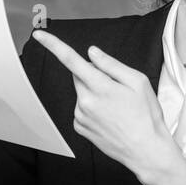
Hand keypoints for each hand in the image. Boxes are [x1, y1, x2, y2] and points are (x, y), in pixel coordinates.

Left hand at [32, 30, 185, 184]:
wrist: (145, 149)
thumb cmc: (146, 116)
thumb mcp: (138, 82)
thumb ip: (111, 64)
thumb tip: (92, 53)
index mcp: (100, 87)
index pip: (71, 60)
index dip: (53, 45)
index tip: (39, 35)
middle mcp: (85, 102)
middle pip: (79, 75)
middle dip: (93, 75)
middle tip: (117, 88)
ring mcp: (81, 116)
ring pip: (81, 93)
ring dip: (94, 93)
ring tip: (117, 107)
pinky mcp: (80, 127)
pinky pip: (82, 109)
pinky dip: (93, 108)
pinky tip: (110, 117)